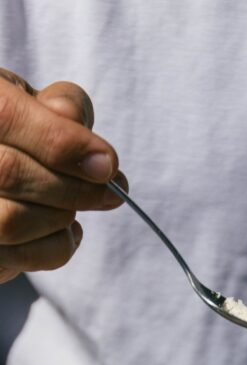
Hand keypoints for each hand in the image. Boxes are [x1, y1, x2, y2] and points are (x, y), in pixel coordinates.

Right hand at [0, 69, 125, 282]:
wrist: (1, 168)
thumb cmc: (20, 129)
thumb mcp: (39, 102)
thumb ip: (63, 109)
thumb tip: (96, 157)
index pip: (6, 114)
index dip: (61, 141)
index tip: (108, 163)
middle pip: (9, 171)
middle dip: (74, 187)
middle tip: (111, 192)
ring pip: (12, 221)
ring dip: (62, 217)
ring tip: (76, 207)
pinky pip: (21, 257)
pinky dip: (58, 247)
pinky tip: (66, 230)